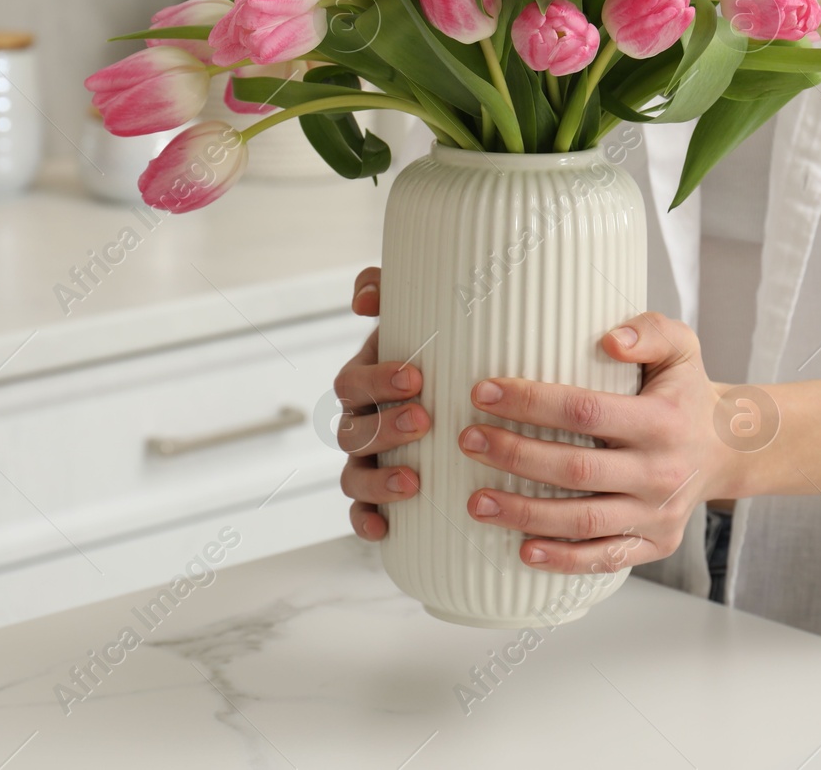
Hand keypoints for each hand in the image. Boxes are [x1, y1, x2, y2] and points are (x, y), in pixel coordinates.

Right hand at [332, 267, 429, 541]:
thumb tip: (364, 297)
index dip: (377, 380)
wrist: (467, 395)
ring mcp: (368, 462)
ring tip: (411, 482)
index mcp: (368, 381)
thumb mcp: (424, 314)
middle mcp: (362, 422)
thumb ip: (389, 290)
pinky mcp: (380, 498)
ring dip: (376, 480)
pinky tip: (386, 530)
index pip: (353, 382)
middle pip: (352, 430)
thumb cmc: (445, 351)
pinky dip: (367, 522)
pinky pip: (361, 514)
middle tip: (424, 420)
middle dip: (385, 427)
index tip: (416, 376)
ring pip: (353, 475)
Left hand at [458, 312, 740, 573]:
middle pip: (575, 470)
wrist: (730, 448)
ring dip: (524, 513)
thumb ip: (649, 331)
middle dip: (514, 456)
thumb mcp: (682, 347)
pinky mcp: (657, 543)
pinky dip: (563, 559)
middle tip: (468, 441)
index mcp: (662, 420)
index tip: (484, 392)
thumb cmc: (686, 393)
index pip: (585, 411)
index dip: (530, 403)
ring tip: (476, 501)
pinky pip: (605, 559)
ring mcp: (659, 513)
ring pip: (582, 521)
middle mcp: (661, 471)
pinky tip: (522, 549)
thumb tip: (607, 339)